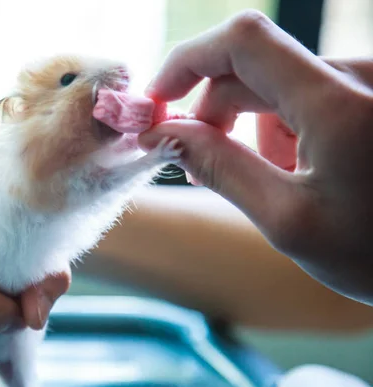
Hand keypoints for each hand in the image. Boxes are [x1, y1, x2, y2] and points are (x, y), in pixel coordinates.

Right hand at [139, 10, 372, 304]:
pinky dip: (283, 129)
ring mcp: (366, 83)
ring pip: (276, 86)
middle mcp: (357, 76)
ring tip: (272, 183)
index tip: (160, 100)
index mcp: (337, 104)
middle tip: (199, 167)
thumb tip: (164, 134)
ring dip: (254, 131)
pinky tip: (300, 172)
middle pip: (252, 69)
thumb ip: (219, 168)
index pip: (242, 41)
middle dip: (214, 115)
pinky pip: (305, 94)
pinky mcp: (368, 94)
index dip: (188, 60)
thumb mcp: (286, 219)